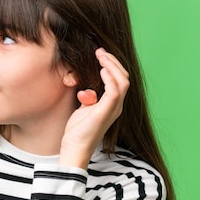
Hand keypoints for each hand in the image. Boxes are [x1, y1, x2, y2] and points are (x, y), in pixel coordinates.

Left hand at [59, 48, 129, 168]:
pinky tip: (101, 70)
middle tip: (100, 51)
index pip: (120, 80)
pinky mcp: (106, 112)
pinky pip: (114, 91)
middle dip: (113, 61)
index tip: (100, 54)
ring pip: (122, 81)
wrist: (75, 148)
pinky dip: (110, 78)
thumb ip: (88, 99)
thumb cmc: (78, 130)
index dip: (112, 65)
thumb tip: (87, 90)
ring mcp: (113, 109)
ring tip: (101, 56)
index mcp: (113, 104)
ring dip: (112, 66)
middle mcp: (117, 106)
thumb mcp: (84, 110)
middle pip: (124, 77)